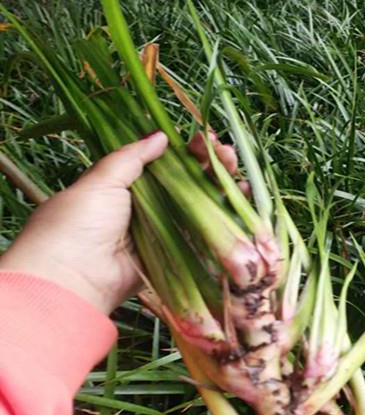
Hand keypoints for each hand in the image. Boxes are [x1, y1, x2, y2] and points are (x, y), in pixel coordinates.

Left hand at [0, 131, 238, 315]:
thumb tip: (160, 136)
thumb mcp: (100, 182)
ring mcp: (164, 231)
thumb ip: (131, 158)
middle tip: (227, 152)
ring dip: (222, 185)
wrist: (71, 278)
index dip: (187, 151)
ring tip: (237, 170)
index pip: (165, 162)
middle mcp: (148, 207)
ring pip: (201, 205)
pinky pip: (204, 234)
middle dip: (211, 164)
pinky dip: (226, 217)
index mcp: (126, 186)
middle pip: (188, 182)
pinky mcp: (177, 255)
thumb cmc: (77, 225)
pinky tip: (242, 199)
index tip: (205, 139)